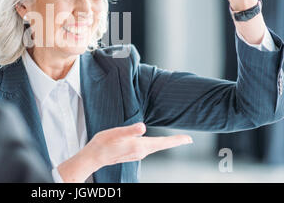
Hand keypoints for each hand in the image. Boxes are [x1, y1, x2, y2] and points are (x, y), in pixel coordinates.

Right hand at [57, 123, 191, 182]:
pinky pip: (148, 147)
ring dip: (165, 143)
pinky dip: (156, 144)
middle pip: (161, 145)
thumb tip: (143, 127)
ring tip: (175, 140)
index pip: (163, 143)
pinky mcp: (132, 153)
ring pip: (155, 147)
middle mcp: (141, 152)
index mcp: (140, 146)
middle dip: (174, 142)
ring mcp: (137, 153)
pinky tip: (154, 142)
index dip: (177, 141)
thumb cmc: (104, 143)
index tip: (189, 139)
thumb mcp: (116, 133)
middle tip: (187, 139)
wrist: (94, 156)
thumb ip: (130, 130)